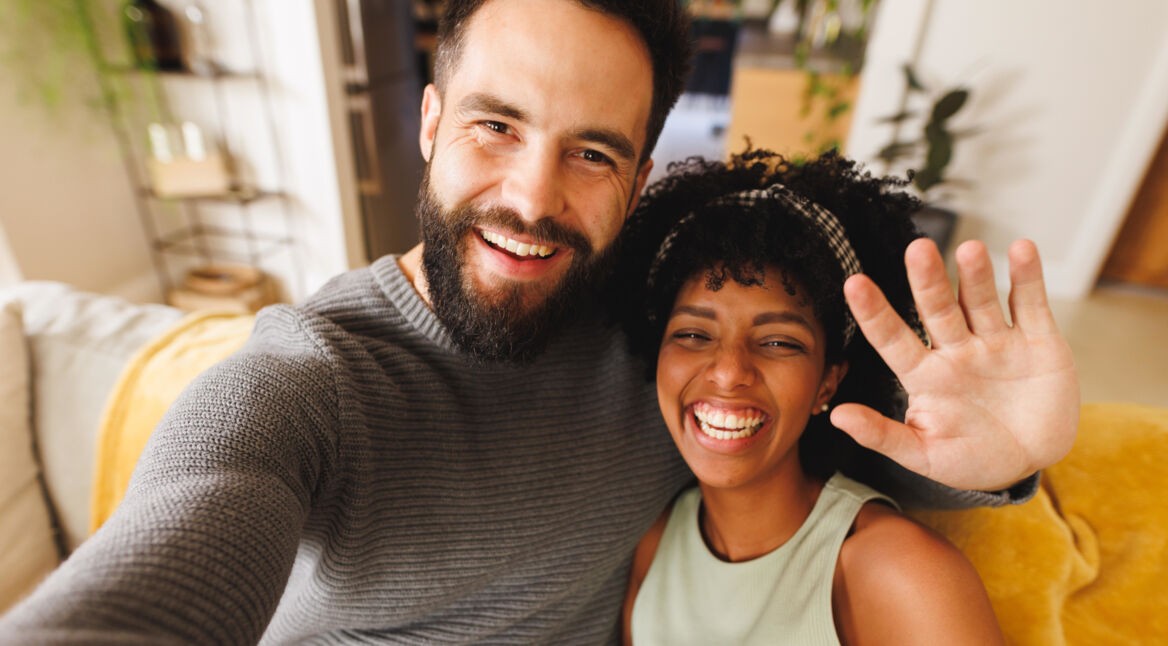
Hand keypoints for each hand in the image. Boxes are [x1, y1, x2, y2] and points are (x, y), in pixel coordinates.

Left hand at [833, 238, 1079, 491]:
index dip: (874, 313)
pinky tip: (1021, 249)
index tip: (853, 284)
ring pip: (981, 301)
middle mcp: (956, 350)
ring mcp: (996, 342)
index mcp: (925, 375)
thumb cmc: (970, 459)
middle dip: (928, 281)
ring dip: (976, 276)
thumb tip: (837, 416)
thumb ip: (882, 435)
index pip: (892, 339)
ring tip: (969, 250)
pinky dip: (1027, 277)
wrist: (1030, 461)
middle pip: (938, 310)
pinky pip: (1029, 304)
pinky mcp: (1037, 340)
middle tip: (917, 249)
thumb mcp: (923, 455)